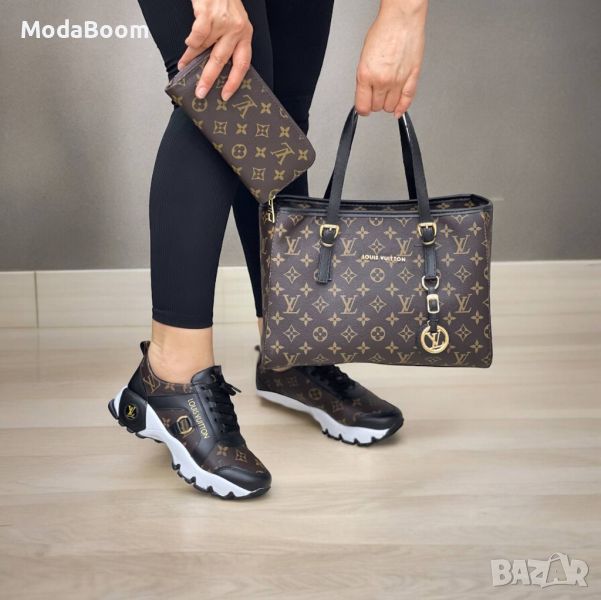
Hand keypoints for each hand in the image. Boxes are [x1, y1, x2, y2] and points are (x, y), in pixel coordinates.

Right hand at [178, 0, 252, 100]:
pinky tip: (188, 44)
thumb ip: (227, 43)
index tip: (225, 96)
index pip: (243, 64)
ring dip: (191, 57)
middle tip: (200, 92)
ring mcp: (223, 21)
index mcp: (245, 35)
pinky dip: (190, 42)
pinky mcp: (208, 12)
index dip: (234, 82)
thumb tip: (213, 68)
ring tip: (183, 64)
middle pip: (221, 60)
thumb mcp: (233, 23)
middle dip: (208, 78)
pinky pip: (196, 35)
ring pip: (204, 47)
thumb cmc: (223, 1)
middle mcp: (237, 29)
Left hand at [355, 0, 427, 117]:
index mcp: (366, 75)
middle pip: (377, 107)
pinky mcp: (412, 77)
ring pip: (391, 106)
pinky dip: (402, 108)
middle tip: (376, 95)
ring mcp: (398, 81)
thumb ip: (365, 79)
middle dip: (375, 103)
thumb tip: (365, 94)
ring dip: (388, 104)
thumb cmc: (383, 32)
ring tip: (387, 95)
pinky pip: (407, 100)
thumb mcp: (364, 58)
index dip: (362, 109)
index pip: (362, 106)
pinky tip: (399, 110)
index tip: (363, 109)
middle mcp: (382, 80)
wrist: (401, 19)